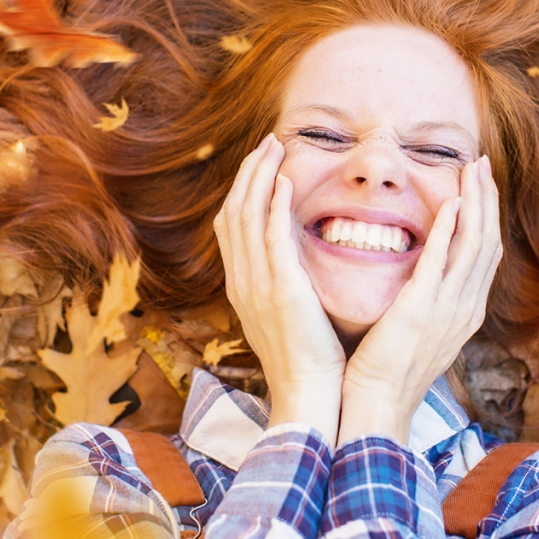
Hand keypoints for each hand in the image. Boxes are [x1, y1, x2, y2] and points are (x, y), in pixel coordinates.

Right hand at [214, 134, 345, 443]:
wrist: (307, 394)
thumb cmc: (306, 359)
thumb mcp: (285, 317)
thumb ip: (283, 285)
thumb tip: (291, 264)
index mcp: (242, 286)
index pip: (231, 225)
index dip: (243, 189)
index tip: (263, 164)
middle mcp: (242, 280)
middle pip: (233, 211)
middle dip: (249, 172)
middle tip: (268, 144)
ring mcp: (256, 284)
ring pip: (246, 215)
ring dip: (259, 177)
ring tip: (275, 148)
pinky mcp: (280, 288)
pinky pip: (270, 236)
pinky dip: (273, 204)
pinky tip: (285, 181)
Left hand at [337, 156, 501, 446]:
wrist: (376, 406)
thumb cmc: (386, 370)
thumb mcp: (415, 330)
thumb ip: (424, 299)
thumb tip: (420, 277)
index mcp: (463, 311)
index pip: (484, 253)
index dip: (485, 215)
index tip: (478, 184)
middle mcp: (465, 308)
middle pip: (488, 241)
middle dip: (488, 199)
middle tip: (482, 163)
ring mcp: (449, 309)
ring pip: (476, 245)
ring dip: (477, 203)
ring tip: (473, 169)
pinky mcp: (422, 309)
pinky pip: (444, 262)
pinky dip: (451, 230)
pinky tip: (452, 203)